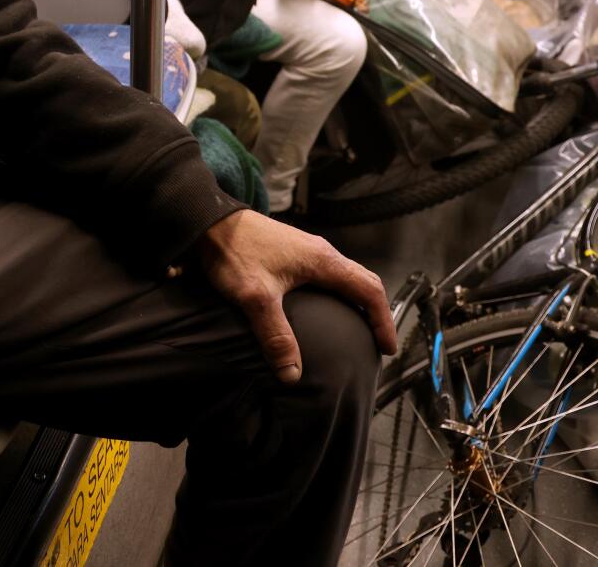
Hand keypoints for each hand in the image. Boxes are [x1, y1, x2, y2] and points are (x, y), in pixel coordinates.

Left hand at [196, 210, 396, 380]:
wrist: (209, 222)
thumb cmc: (235, 254)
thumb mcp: (256, 298)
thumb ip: (276, 337)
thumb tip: (293, 376)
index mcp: (323, 261)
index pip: (369, 290)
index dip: (383, 320)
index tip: (387, 347)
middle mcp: (322, 253)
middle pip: (363, 282)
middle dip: (375, 312)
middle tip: (378, 342)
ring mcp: (308, 250)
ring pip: (346, 277)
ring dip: (358, 302)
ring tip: (358, 329)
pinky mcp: (293, 253)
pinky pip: (329, 275)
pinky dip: (339, 294)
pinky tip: (325, 311)